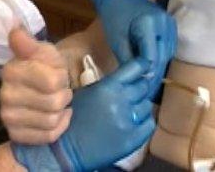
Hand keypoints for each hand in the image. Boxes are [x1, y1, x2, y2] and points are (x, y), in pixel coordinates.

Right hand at [0, 28, 71, 144]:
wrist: (48, 85)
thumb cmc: (47, 66)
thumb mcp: (43, 50)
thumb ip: (29, 43)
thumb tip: (16, 31)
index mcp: (11, 71)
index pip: (51, 82)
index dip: (62, 78)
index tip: (58, 73)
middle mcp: (5, 96)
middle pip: (53, 103)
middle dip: (63, 95)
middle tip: (60, 89)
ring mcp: (8, 117)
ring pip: (51, 121)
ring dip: (62, 111)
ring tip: (59, 102)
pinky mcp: (16, 135)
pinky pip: (47, 136)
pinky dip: (60, 126)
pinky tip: (59, 117)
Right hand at [11, 58, 154, 171]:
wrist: (66, 149)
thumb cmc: (71, 118)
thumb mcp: (86, 92)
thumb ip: (108, 84)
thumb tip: (126, 79)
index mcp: (108, 87)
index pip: (135, 68)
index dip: (142, 66)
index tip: (145, 66)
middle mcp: (121, 102)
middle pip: (143, 87)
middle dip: (139, 88)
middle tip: (133, 92)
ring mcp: (128, 121)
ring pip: (147, 106)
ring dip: (140, 106)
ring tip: (129, 111)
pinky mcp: (132, 140)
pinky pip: (149, 124)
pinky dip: (144, 122)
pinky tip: (134, 123)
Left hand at [91, 0, 176, 97]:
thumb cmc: (115, 15)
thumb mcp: (116, 39)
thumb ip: (129, 59)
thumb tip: (139, 79)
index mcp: (149, 23)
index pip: (152, 57)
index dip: (146, 75)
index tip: (140, 89)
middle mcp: (164, 23)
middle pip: (162, 57)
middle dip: (154, 76)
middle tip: (146, 95)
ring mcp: (170, 24)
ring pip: (168, 55)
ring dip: (159, 70)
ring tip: (149, 87)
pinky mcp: (171, 27)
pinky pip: (168, 49)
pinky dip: (161, 60)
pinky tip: (153, 72)